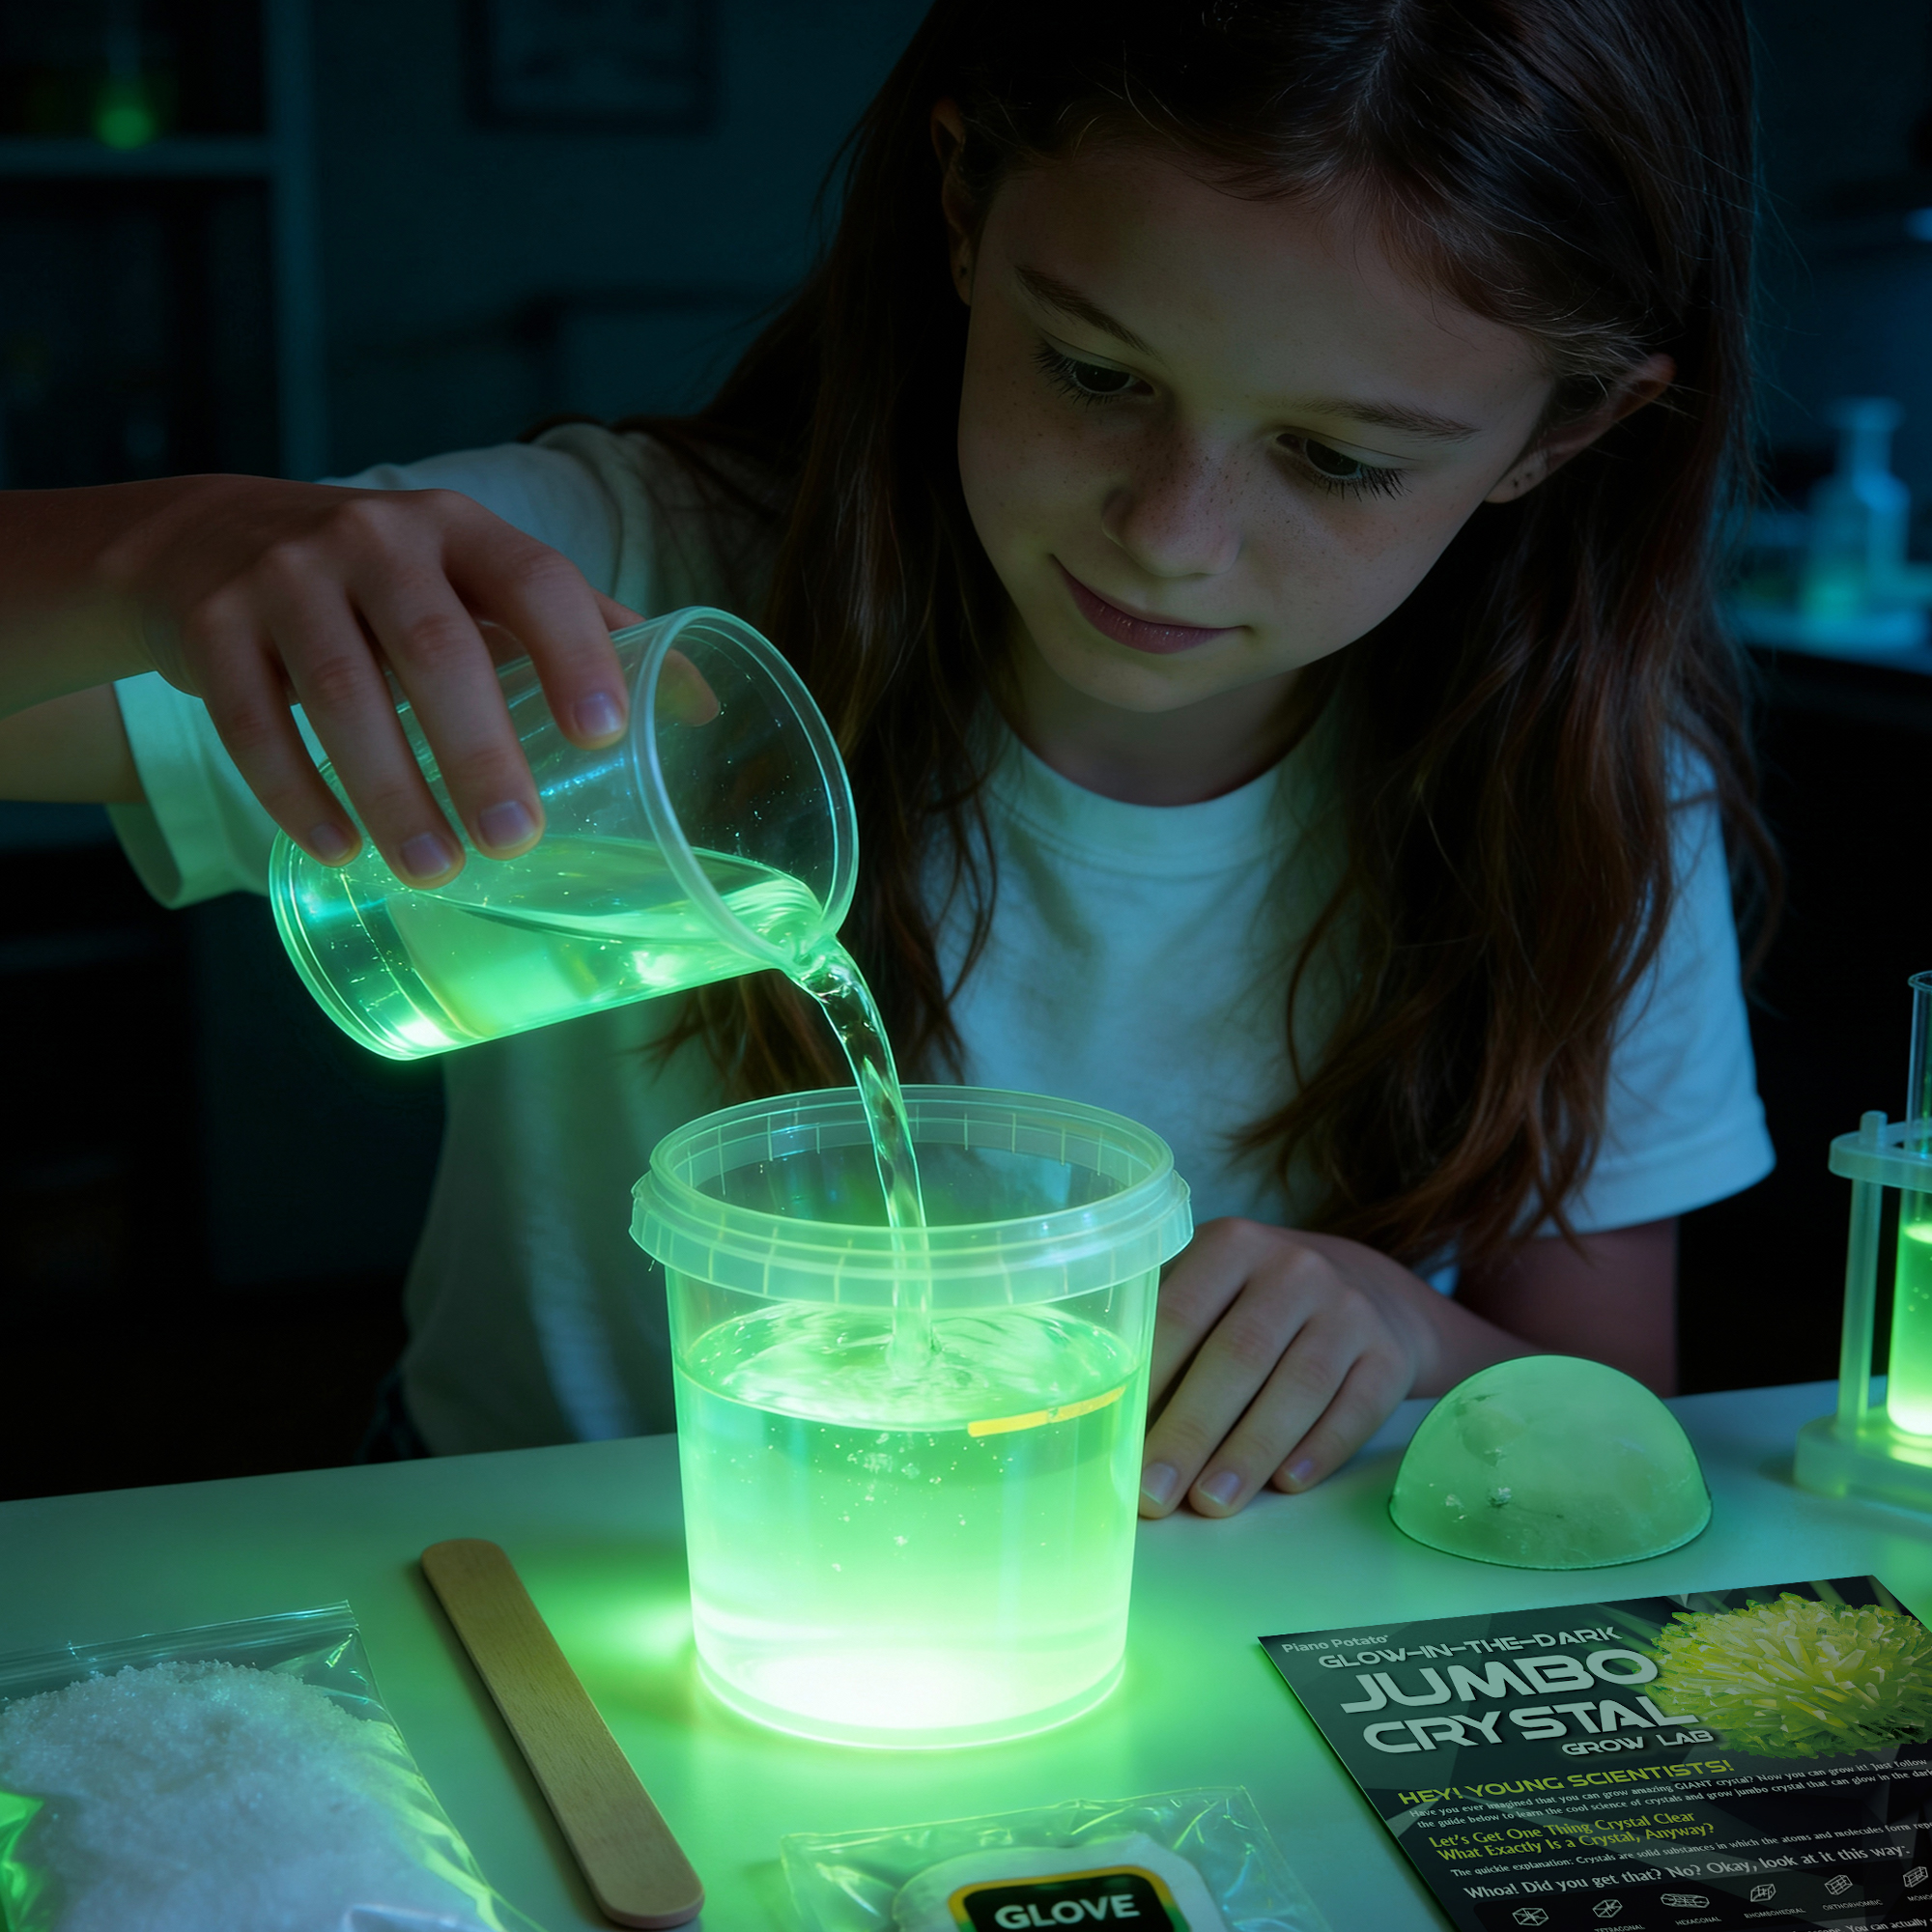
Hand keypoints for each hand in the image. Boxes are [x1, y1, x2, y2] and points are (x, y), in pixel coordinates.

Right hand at [96, 475, 642, 881]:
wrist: (205, 541)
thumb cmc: (384, 582)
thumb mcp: (475, 577)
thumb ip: (580, 629)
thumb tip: (700, 707)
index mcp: (461, 531)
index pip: (535, 579)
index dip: (576, 652)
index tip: (607, 734)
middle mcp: (374, 538)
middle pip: (438, 650)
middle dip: (481, 753)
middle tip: (515, 841)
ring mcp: (284, 577)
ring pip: (342, 694)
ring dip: (393, 792)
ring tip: (435, 870)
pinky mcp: (209, 626)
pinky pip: (252, 722)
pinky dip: (296, 795)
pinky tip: (339, 850)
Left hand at [1137, 1218, 1444, 1517]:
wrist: (1368, 1289)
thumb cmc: (1257, 1300)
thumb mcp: (1212, 1286)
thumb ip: (1164, 1329)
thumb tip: (1110, 1415)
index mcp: (1233, 1245)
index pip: (1181, 1313)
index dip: (1149, 1382)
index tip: (1120, 1442)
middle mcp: (1295, 1269)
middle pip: (1238, 1356)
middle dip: (1191, 1431)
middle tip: (1156, 1491)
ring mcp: (1349, 1310)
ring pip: (1298, 1387)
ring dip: (1250, 1451)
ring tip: (1211, 1503)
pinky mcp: (1389, 1355)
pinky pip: (1355, 1409)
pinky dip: (1320, 1449)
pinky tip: (1286, 1484)